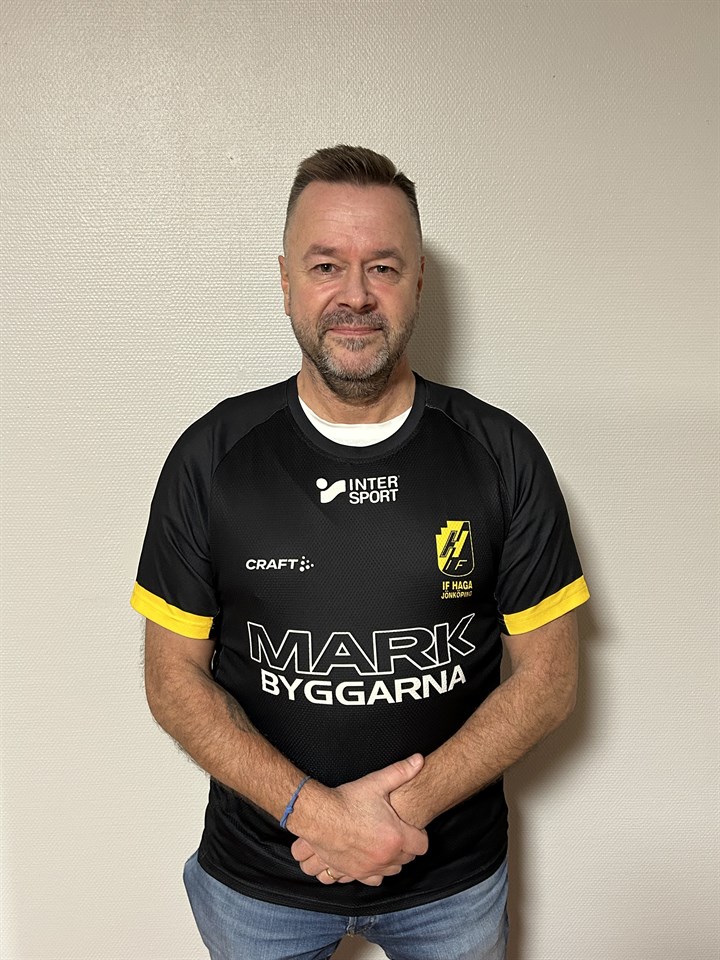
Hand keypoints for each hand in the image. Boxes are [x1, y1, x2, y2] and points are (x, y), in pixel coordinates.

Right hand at [289, 754, 428, 885]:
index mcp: (396, 837)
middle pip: (408, 858)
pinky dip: (376, 871)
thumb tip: (419, 760)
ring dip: (392, 859)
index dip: (419, 834)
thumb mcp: (376, 783)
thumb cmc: (348, 801)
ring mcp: (370, 868)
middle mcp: (386, 857)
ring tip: (384, 843)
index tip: (411, 826)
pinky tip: (371, 857)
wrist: (319, 816)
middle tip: (396, 831)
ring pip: (393, 870)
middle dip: (406, 846)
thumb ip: (401, 771)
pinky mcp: (355, 874)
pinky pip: (375, 880)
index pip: (422, 845)